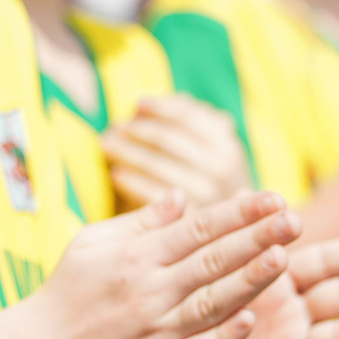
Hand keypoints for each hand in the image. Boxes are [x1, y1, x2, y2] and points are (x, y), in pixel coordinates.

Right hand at [33, 188, 306, 338]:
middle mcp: (149, 291)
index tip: (273, 197)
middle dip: (256, 238)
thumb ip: (141, 221)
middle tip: (295, 218)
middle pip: (211, 260)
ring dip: (248, 281)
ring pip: (210, 303)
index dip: (238, 212)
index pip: (198, 228)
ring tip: (284, 259)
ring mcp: (154, 333)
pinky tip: (249, 321)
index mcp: (137, 256)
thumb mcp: (93, 242)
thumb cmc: (70, 289)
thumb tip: (184, 195)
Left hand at [103, 93, 253, 209]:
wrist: (232, 234)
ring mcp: (205, 196)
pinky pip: (147, 192)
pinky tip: (116, 174)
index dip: (159, 107)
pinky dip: (128, 180)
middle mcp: (221, 169)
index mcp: (229, 145)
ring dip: (125, 150)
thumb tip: (142, 104)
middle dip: (135, 129)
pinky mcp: (185, 220)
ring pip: (153, 163)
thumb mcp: (215, 151)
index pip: (186, 116)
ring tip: (107, 144)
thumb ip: (190, 122)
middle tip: (113, 128)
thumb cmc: (212, 184)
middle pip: (165, 138)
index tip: (137, 104)